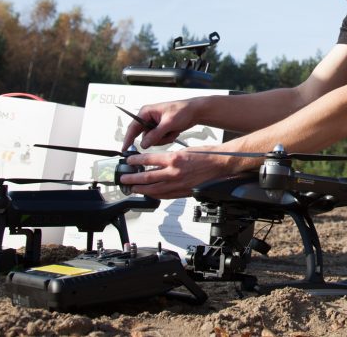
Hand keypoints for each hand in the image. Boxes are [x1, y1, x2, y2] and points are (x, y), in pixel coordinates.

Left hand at [119, 148, 234, 198]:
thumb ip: (170, 157)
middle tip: (124, 179)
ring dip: (141, 189)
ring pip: (154, 189)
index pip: (149, 160)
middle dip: (133, 179)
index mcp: (174, 159)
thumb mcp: (185, 150)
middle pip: (147, 178)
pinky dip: (155, 194)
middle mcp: (174, 172)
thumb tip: (156, 162)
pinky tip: (150, 193)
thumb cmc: (207, 155)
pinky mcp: (183, 191)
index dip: (136, 161)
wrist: (221, 164)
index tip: (129, 161)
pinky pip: (165, 195)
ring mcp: (178, 184)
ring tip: (133, 188)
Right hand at [120, 98, 202, 150]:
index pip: (133, 127)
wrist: (195, 112)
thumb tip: (143, 144)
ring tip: (172, 131)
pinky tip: (174, 132)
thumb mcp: (168, 123)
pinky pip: (159, 140)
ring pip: (151, 140)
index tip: (124, 149)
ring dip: (162, 139)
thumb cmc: (183, 111)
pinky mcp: (160, 129)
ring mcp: (154, 124)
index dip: (128, 139)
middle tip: (165, 135)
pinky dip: (167, 139)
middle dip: (155, 139)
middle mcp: (148, 118)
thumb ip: (155, 134)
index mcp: (146, 112)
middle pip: (143, 135)